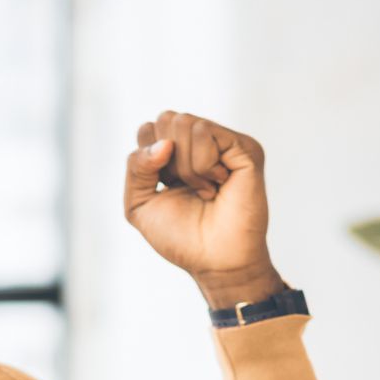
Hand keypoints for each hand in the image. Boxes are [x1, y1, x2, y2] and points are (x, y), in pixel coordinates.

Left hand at [122, 111, 285, 307]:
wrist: (214, 260)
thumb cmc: (181, 237)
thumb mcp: (139, 203)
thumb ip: (136, 167)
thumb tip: (164, 144)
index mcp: (176, 152)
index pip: (149, 128)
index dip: (148, 161)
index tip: (167, 187)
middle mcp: (201, 142)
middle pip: (166, 118)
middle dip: (167, 161)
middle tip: (187, 188)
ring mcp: (224, 142)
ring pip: (184, 123)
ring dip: (186, 166)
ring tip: (205, 190)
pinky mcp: (243, 147)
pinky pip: (204, 132)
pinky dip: (202, 165)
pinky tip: (217, 185)